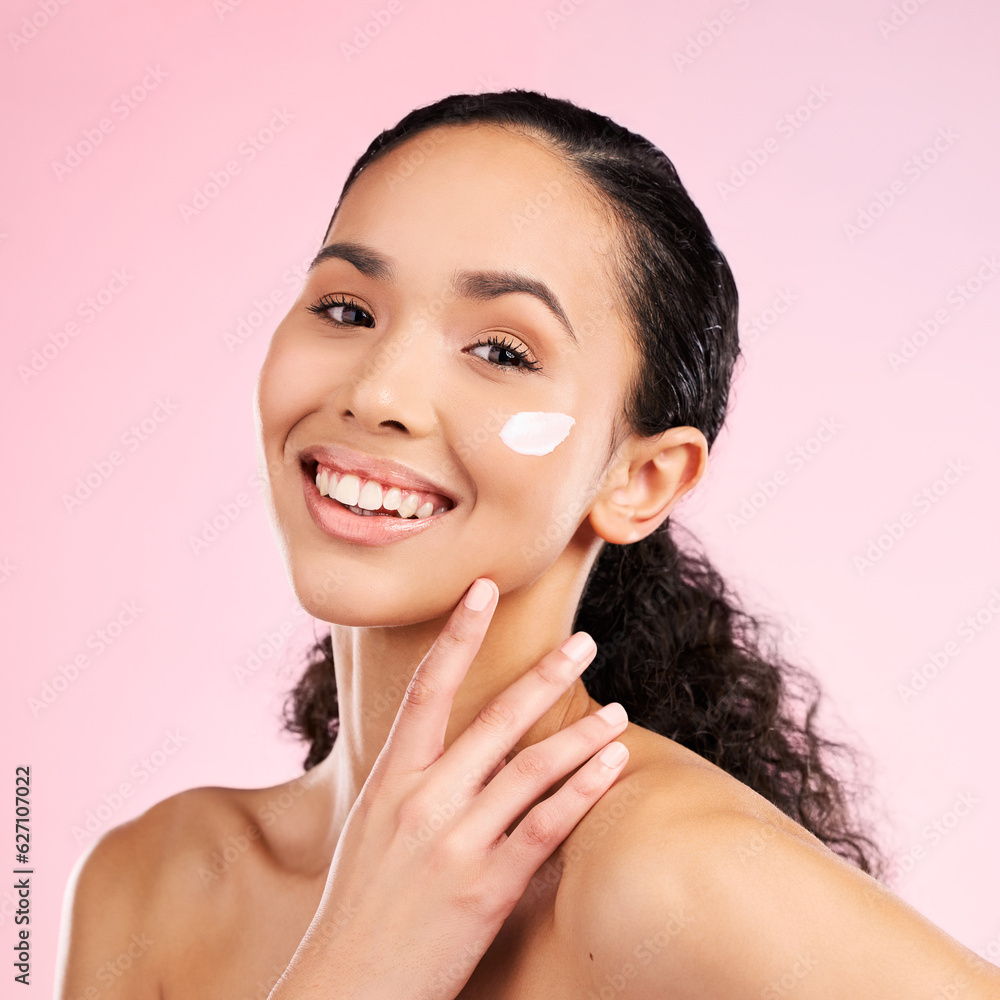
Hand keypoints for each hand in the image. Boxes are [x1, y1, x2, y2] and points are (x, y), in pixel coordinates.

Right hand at [268, 576, 629, 999]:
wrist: (346, 991)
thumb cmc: (360, 908)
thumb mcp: (372, 829)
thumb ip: (411, 781)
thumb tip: (449, 743)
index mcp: (390, 779)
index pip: (427, 687)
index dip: (459, 632)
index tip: (484, 588)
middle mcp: (423, 800)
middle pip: (495, 718)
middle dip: (545, 674)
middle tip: (586, 640)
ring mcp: (456, 843)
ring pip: (532, 768)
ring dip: (581, 734)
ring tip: (618, 714)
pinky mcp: (486, 888)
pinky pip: (545, 826)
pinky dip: (583, 790)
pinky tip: (611, 765)